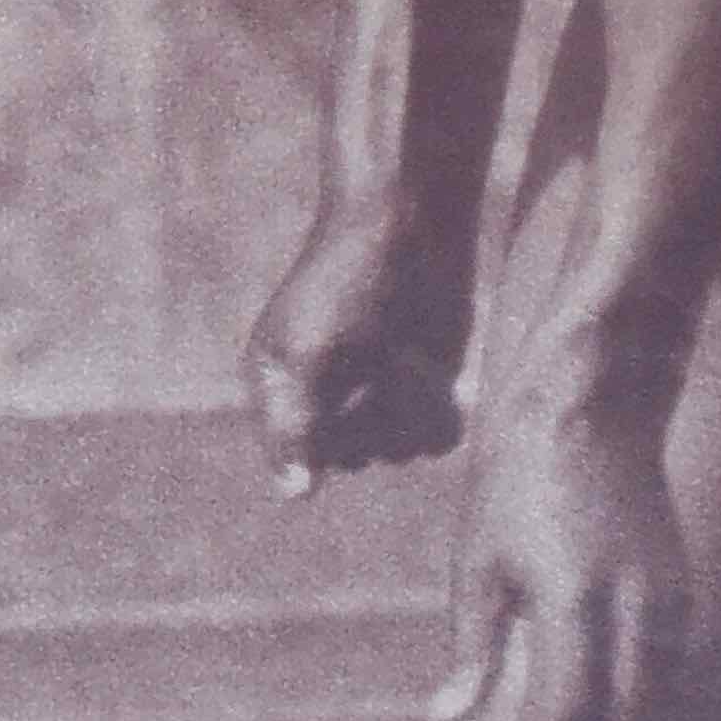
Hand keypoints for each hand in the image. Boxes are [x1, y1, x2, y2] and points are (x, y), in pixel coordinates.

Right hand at [245, 202, 468, 492]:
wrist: (408, 225)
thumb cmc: (346, 280)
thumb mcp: (307, 352)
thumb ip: (295, 425)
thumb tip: (293, 496)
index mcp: (280, 393)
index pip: (307, 457)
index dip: (335, 426)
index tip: (347, 377)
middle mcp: (324, 404)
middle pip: (359, 457)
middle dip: (377, 412)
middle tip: (380, 353)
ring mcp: (377, 399)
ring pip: (403, 451)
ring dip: (412, 405)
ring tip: (403, 350)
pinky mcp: (424, 392)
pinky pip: (438, 438)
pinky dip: (440, 408)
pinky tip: (434, 366)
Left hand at [437, 393, 693, 720]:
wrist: (590, 404)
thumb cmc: (516, 481)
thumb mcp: (476, 562)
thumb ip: (472, 648)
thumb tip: (447, 720)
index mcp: (571, 606)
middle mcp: (631, 610)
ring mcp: (665, 598)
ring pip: (651, 703)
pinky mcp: (680, 586)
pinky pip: (666, 669)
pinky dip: (640, 707)